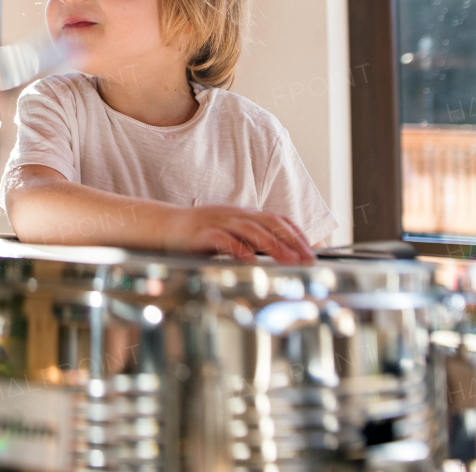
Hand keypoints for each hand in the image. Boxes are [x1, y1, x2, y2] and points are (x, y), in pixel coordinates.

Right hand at [162, 205, 315, 264]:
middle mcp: (234, 215)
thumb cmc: (198, 234)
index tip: (311, 252)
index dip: (297, 234)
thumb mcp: (229, 233)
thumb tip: (278, 254)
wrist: (164, 226)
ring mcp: (218, 222)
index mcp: (243, 214)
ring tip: (289, 261)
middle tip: (308, 260)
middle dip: (292, 241)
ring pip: (251, 230)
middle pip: (269, 223)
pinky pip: (223, 239)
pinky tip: (250, 260)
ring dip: (273, 246)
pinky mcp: (202, 233)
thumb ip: (251, 241)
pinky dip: (238, 249)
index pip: (277, 219)